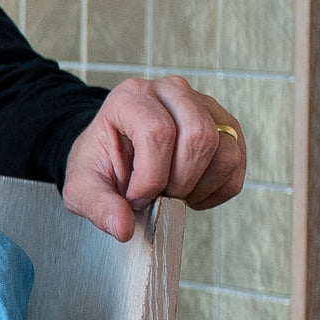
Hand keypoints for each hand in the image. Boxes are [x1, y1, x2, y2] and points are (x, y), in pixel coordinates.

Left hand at [64, 75, 244, 241]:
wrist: (114, 155)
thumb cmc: (100, 164)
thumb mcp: (83, 187)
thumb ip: (98, 207)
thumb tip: (123, 228)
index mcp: (131, 97)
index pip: (158, 132)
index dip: (151, 177)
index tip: (136, 197)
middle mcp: (171, 91)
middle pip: (199, 137)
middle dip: (179, 182)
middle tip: (157, 197)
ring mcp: (204, 105)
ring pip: (225, 149)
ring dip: (200, 186)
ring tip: (172, 193)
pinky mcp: (225, 125)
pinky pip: (236, 163)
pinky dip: (216, 189)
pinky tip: (191, 191)